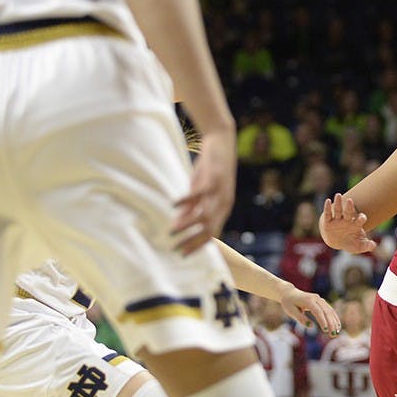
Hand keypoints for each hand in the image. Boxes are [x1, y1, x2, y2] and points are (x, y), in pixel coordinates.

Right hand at [172, 128, 236, 254]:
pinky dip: (185, 201)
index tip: (184, 254)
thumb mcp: (201, 190)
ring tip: (172, 232)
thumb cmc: (210, 168)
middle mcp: (224, 204)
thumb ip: (193, 207)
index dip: (199, 245)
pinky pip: (198, 195)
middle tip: (176, 249)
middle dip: (192, 241)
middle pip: (209, 229)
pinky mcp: (213, 179)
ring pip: (204, 216)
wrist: (222, 142)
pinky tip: (172, 205)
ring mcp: (219, 193)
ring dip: (187, 225)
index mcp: (223, 209)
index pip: (212, 234)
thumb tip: (180, 223)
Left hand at [280, 286, 341, 335]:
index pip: (318, 311)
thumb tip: (311, 326)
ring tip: (336, 333)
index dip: (322, 320)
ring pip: (330, 311)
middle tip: (333, 335)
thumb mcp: (291, 311)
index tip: (325, 330)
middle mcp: (316, 298)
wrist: (289, 293)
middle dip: (331, 323)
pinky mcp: (322, 302)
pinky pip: (330, 310)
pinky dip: (334, 318)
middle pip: (326, 311)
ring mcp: (320, 299)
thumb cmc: (289, 303)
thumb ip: (301, 318)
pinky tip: (337, 326)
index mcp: (308, 300)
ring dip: (334, 322)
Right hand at [320, 192, 376, 253]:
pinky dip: (327, 207)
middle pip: (348, 212)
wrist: (337, 242)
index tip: (362, 218)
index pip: (359, 220)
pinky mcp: (328, 222)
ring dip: (338, 203)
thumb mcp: (359, 246)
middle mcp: (346, 220)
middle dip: (349, 207)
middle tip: (350, 201)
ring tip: (338, 195)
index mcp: (355, 225)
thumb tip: (373, 245)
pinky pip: (328, 214)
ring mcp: (337, 220)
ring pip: (338, 210)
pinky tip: (328, 201)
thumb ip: (366, 246)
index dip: (361, 218)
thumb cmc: (350, 243)